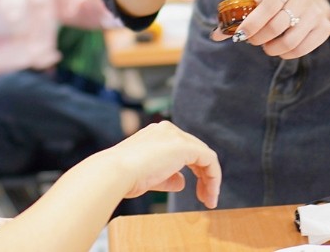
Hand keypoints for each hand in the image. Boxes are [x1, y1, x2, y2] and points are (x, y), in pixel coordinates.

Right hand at [102, 121, 220, 207]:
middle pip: (196, 151)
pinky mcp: (184, 146)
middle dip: (204, 175)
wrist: (115, 172)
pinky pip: (209, 160)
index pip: (183, 149)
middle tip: (206, 197)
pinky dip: (214, 178)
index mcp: (156, 134)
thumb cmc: (125, 177)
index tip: (197, 191)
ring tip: (210, 200)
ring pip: (204, 155)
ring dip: (210, 179)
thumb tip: (182, 181)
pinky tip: (211, 194)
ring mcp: (175, 136)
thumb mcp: (150, 177)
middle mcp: (167, 130)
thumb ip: (168, 177)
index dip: (194, 170)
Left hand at [211, 0, 329, 58]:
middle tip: (252, 41)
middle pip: (277, 26)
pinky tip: (280, 50)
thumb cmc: (282, 3)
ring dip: (272, 49)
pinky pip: (302, 49)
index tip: (240, 35)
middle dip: (259, 38)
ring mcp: (315, 14)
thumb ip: (242, 16)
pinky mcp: (324, 29)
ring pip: (290, 41)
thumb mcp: (264, 2)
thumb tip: (216, 35)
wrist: (316, 2)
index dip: (251, 23)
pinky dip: (286, 54)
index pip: (267, 6)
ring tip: (266, 46)